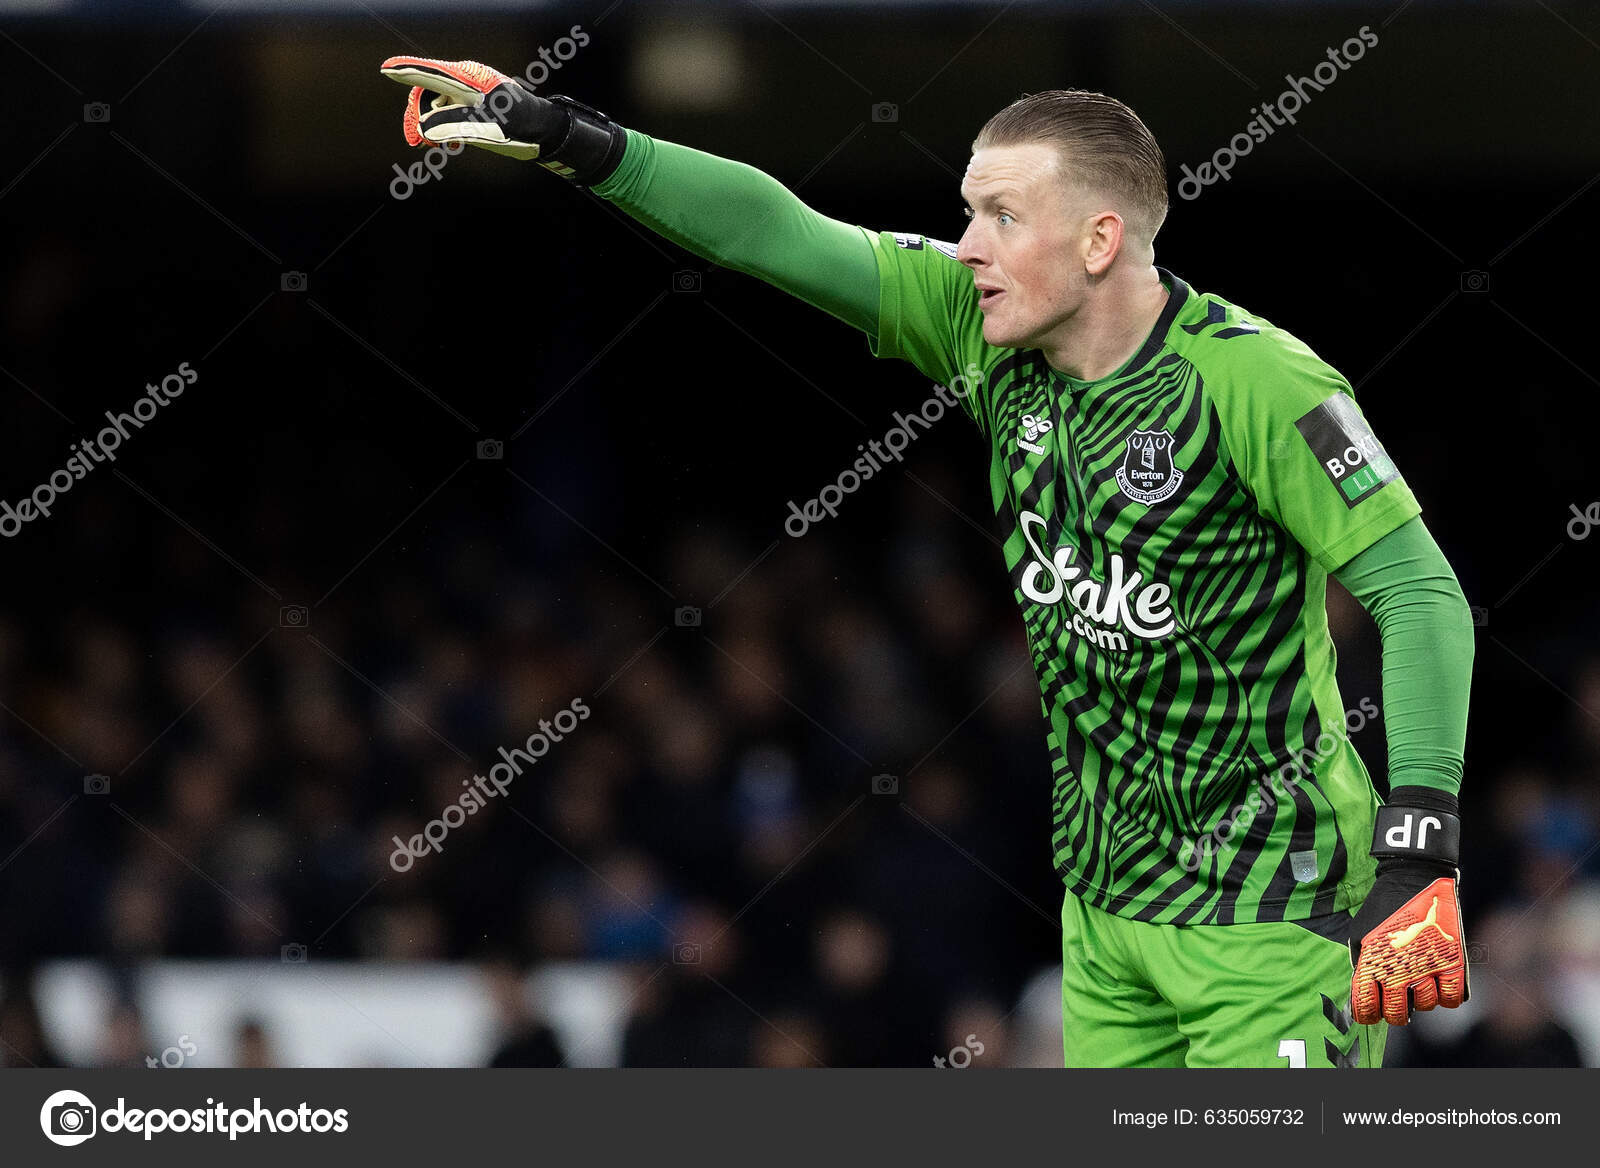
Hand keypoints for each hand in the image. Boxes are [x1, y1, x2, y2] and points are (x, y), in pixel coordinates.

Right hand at [379, 57, 563, 160]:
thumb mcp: (489, 129)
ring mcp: (466, 93)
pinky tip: (448, 144)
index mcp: (469, 79)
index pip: (433, 73)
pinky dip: (440, 127)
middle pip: (427, 91)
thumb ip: (455, 126)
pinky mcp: (469, 106)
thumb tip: (423, 130)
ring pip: (434, 105)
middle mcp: (465, 82)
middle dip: (417, 114)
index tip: (387, 68)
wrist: (541, 131)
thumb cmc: (519, 126)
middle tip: (414, 142)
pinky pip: (445, 113)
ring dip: (428, 125)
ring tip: (432, 147)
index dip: (408, 70)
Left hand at [1348, 788, 1468, 1025]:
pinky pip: (1453, 998)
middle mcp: (1399, 969)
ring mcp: (1428, 966)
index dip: (1367, 1015)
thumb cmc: (1384, 906)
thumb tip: (1360, 991)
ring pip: (1426, 1006)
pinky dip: (1447, 996)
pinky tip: (1440, 984)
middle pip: (1398, 1014)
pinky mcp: (1454, 960)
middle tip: (1397, 1005)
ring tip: (1418, 985)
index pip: (1366, 1007)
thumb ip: (1360, 962)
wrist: (1414, 877)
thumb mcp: (1361, 932)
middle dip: (1395, 1014)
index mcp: (1372, 962)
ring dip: (1421, 1000)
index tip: (1370, 1014)